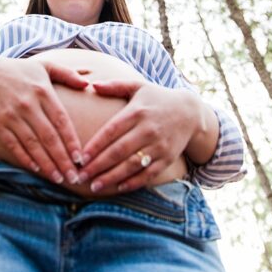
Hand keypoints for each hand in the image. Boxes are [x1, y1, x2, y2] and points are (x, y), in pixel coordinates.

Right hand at [0, 56, 89, 184]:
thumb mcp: (44, 66)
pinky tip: (36, 169)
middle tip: (74, 177)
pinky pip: (13, 144)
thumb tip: (88, 84)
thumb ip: (67, 74)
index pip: (61, 121)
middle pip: (49, 137)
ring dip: (46, 164)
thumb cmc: (19, 72)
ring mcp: (11, 115)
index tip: (81, 159)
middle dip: (62, 160)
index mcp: (42, 92)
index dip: (71, 142)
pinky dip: (25, 158)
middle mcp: (28, 104)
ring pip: (32, 144)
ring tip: (58, 178)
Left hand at [77, 80, 198, 192]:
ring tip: (94, 187)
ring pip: (132, 165)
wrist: (191, 112)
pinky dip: (134, 182)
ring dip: (112, 177)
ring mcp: (159, 146)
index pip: (111, 131)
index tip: (80, 158)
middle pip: (119, 151)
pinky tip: (118, 188)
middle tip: (80, 177)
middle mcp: (147, 130)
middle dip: (98, 166)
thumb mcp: (137, 86)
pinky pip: (149, 174)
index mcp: (136, 112)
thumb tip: (92, 84)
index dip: (95, 146)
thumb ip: (114, 85)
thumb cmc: (157, 98)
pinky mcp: (168, 158)